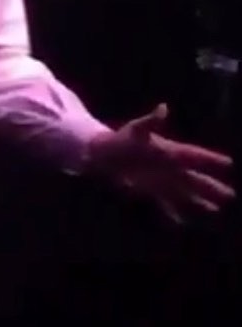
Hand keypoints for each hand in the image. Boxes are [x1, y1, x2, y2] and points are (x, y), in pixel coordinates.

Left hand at [88, 103, 235, 223]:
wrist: (101, 152)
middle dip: (211, 186)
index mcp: (168, 150)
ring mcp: (159, 180)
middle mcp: (167, 167)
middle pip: (194, 178)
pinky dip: (171, 213)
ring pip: (184, 192)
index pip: (194, 155)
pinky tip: (180, 222)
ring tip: (215, 209)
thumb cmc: (120, 139)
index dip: (211, 159)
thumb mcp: (136, 130)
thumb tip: (164, 107)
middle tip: (231, 194)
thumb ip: (151, 121)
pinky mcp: (147, 190)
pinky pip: (164, 204)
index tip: (229, 162)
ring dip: (198, 201)